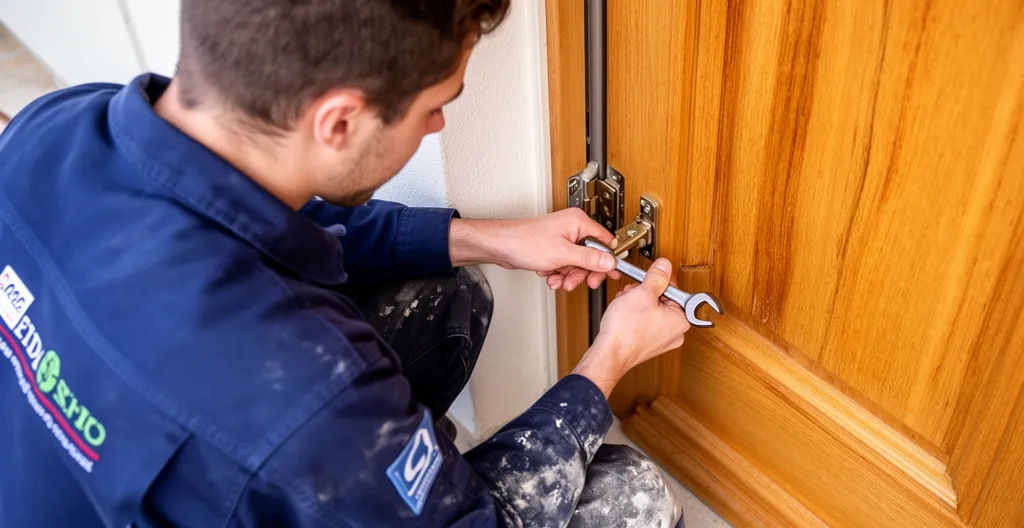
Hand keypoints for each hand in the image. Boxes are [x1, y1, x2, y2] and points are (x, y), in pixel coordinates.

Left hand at [449, 209, 621, 289]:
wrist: (501, 247)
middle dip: (583, 272)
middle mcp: (573, 228)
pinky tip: (550, 275)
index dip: (608, 260)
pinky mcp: (554, 248)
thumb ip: (589, 258)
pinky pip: (565, 265)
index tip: (610, 274)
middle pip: (592, 255)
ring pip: (578, 263)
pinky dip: (559, 273)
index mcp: (579, 222)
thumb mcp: (562, 254)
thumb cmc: (525, 242)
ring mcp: (563, 239)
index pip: (605, 241)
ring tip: (558, 279)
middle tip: (578, 281)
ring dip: (569, 275)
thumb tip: (610, 262)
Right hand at [571, 258, 690, 396]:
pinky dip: (635, 316)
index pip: (675, 290)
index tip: (646, 280)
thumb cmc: (625, 331)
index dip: (658, 281)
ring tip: (626, 305)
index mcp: (681, 320)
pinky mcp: (648, 344)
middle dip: (645, 293)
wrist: (609, 353)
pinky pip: (646, 323)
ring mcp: (662, 341)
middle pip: (664, 300)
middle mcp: (675, 333)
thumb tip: (665, 266)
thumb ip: (657, 277)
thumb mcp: (642, 294)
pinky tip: (625, 315)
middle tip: (633, 293)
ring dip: (638, 303)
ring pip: (653, 311)